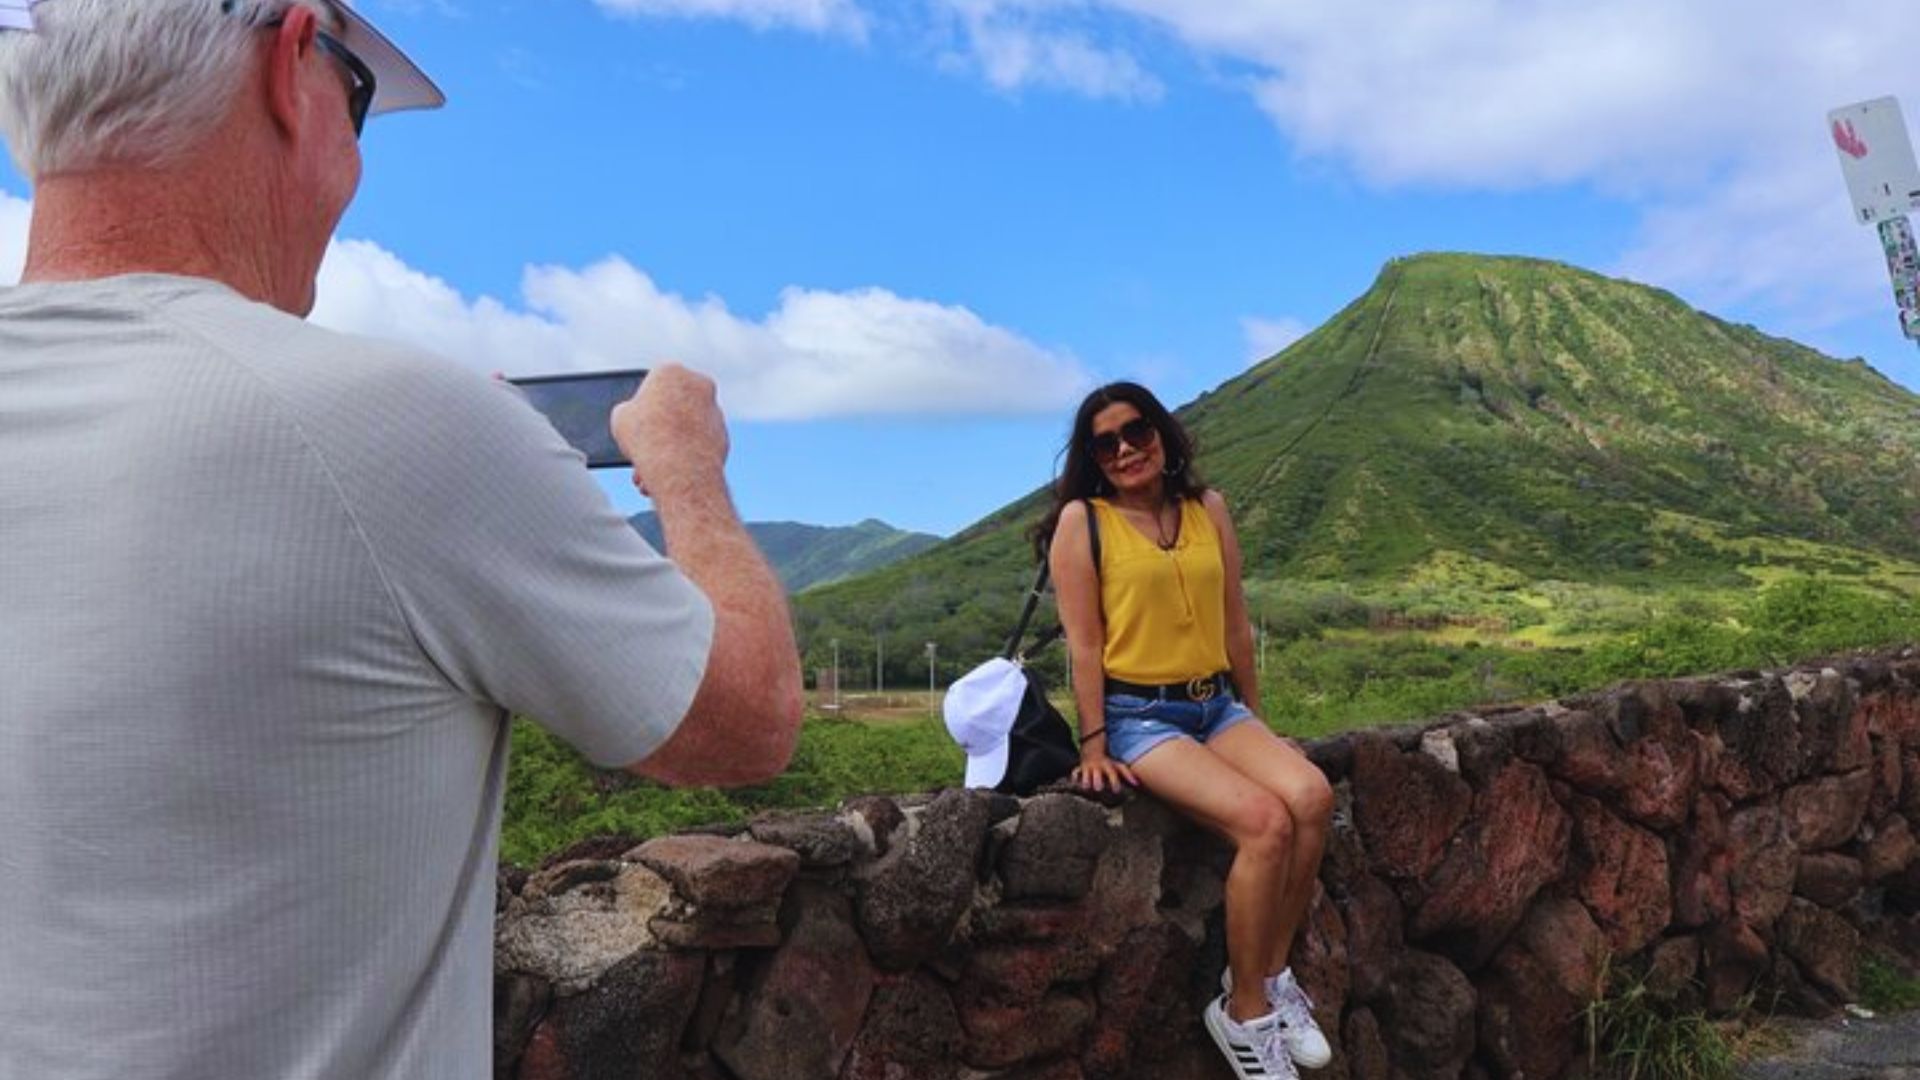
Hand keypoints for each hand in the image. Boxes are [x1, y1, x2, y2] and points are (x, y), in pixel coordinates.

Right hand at [612, 363, 728, 499]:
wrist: (680, 468)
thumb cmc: (646, 437)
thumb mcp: (621, 418)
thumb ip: (629, 411)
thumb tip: (635, 415)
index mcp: (671, 371)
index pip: (654, 382)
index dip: (642, 402)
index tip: (637, 417)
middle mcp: (699, 385)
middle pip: (673, 405)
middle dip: (658, 427)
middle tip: (643, 445)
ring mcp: (715, 410)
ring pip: (687, 428)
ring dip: (670, 445)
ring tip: (650, 467)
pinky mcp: (724, 435)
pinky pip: (699, 444)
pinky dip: (686, 456)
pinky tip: (669, 472)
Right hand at [1072, 752, 1137, 792]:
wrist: (1092, 750)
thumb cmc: (1107, 762)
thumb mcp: (1118, 766)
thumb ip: (1127, 774)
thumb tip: (1137, 784)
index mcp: (1107, 767)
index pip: (1112, 774)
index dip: (1114, 782)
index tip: (1116, 791)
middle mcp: (1097, 768)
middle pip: (1097, 774)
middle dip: (1097, 780)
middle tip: (1098, 788)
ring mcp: (1087, 768)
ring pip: (1085, 774)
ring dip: (1085, 780)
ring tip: (1085, 787)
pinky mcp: (1079, 769)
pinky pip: (1075, 773)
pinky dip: (1074, 777)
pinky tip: (1074, 782)